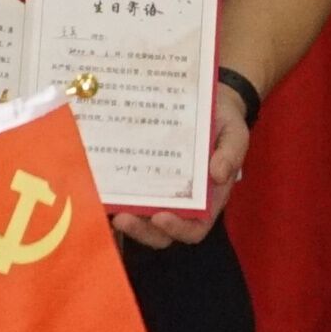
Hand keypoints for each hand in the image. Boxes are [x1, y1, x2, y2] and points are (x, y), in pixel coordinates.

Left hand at [116, 85, 261, 248]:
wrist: (208, 100)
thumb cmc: (224, 122)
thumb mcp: (235, 134)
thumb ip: (231, 153)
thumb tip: (219, 175)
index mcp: (206, 200)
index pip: (194, 229)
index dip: (178, 229)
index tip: (161, 217)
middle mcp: (179, 201)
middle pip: (159, 231)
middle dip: (140, 230)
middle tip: (123, 217)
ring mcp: (156, 190)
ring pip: (137, 215)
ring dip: (121, 216)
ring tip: (106, 203)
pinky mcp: (139, 174)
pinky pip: (124, 189)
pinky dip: (110, 191)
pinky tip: (94, 181)